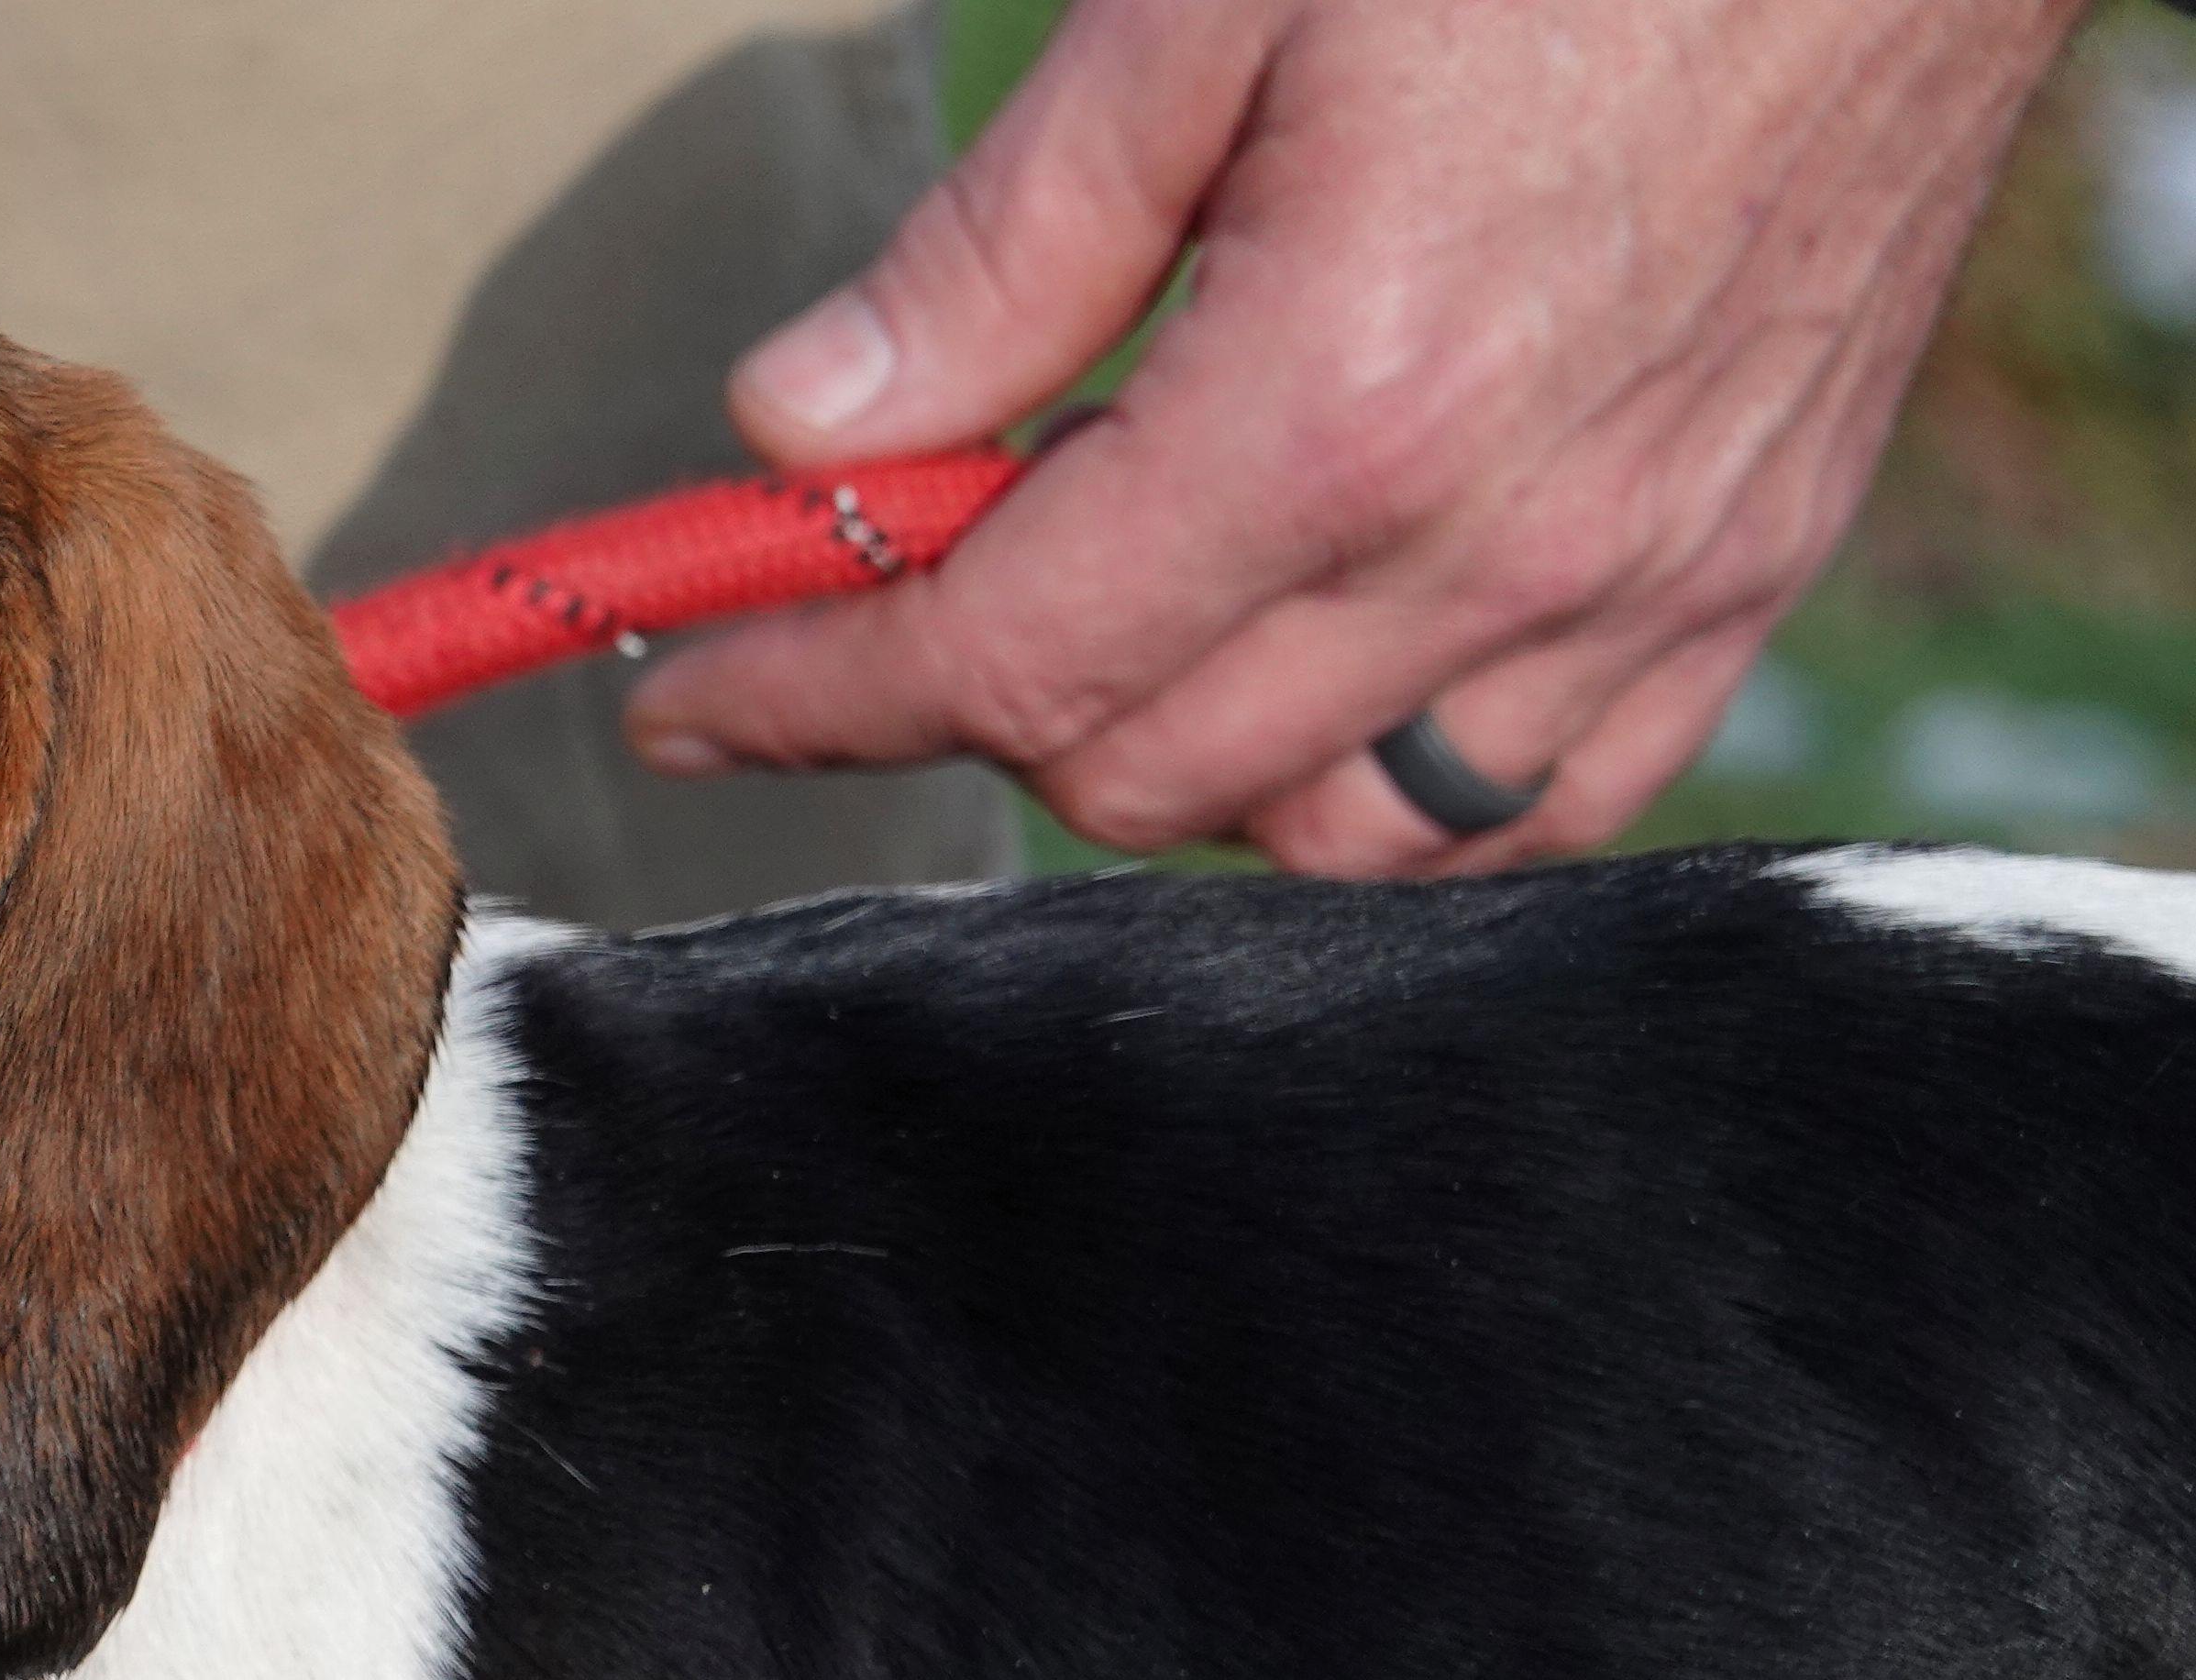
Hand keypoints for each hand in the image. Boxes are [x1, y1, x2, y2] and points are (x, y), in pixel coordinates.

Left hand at [627, 0, 2086, 872]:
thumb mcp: (1215, 9)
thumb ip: (1001, 254)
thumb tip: (805, 433)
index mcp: (1340, 406)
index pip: (998, 661)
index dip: (809, 698)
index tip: (699, 702)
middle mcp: (1494, 546)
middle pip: (1135, 774)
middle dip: (984, 703)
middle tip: (934, 571)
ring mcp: (1639, 583)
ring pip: (1321, 837)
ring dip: (1180, 759)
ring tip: (1138, 597)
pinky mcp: (1738, 575)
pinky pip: (1525, 814)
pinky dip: (1388, 792)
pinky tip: (1322, 669)